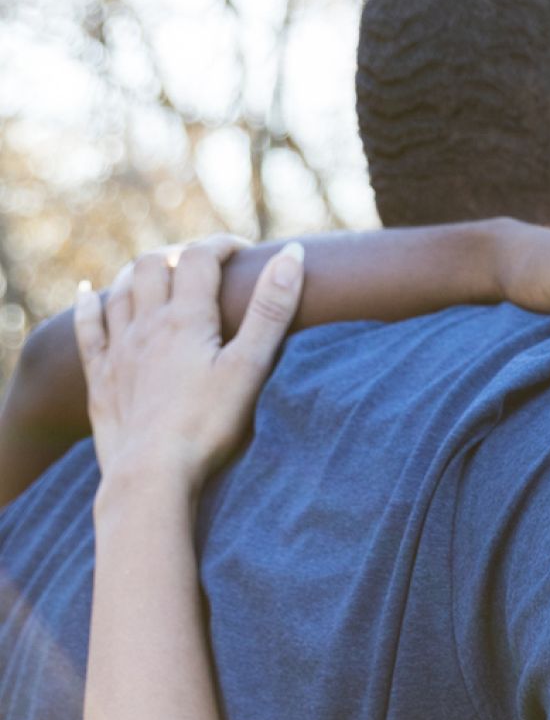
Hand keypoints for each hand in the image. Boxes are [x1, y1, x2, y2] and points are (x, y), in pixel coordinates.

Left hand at [75, 239, 305, 494]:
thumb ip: (271, 310)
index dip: (222, 246)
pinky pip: (87, 328)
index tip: (244, 250)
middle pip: (154, 266)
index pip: (199, 259)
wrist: (152, 474)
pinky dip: (87, 304)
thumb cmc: (208, 425)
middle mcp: (146, 324)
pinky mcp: (100, 376)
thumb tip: (293, 256)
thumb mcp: (250, 366)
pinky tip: (88, 293)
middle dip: (179, 254)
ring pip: (121, 291)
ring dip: (139, 272)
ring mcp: (119, 349)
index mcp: (186, 319)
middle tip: (204, 262)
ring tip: (158, 270)